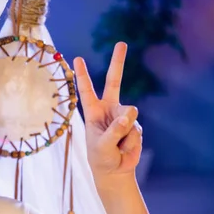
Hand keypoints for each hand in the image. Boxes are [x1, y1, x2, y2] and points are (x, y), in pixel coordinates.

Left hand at [73, 42, 142, 180]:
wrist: (115, 170)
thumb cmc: (101, 158)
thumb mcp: (102, 146)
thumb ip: (114, 130)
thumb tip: (129, 114)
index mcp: (93, 112)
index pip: (86, 90)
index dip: (83, 75)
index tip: (77, 58)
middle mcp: (109, 110)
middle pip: (114, 82)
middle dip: (118, 62)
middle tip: (121, 43)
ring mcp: (123, 116)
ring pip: (129, 116)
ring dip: (124, 134)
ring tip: (117, 146)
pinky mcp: (135, 126)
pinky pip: (136, 130)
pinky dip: (131, 141)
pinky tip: (125, 148)